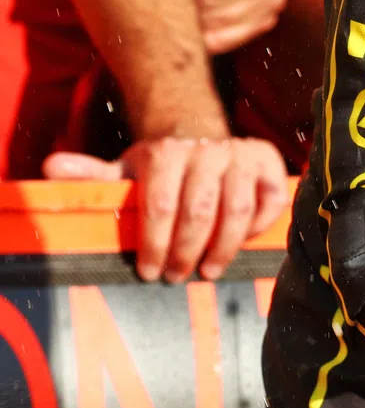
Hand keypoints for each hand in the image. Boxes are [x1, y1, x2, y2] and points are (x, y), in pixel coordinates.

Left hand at [42, 137, 288, 281]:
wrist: (200, 131)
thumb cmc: (161, 164)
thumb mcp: (126, 168)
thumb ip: (93, 175)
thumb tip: (52, 169)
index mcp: (167, 153)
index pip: (160, 205)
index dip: (155, 244)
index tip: (149, 272)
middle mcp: (207, 150)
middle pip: (199, 212)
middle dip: (186, 251)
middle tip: (178, 276)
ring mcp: (241, 155)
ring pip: (236, 210)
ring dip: (223, 247)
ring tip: (209, 270)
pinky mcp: (269, 161)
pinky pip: (270, 199)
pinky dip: (259, 224)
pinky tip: (243, 241)